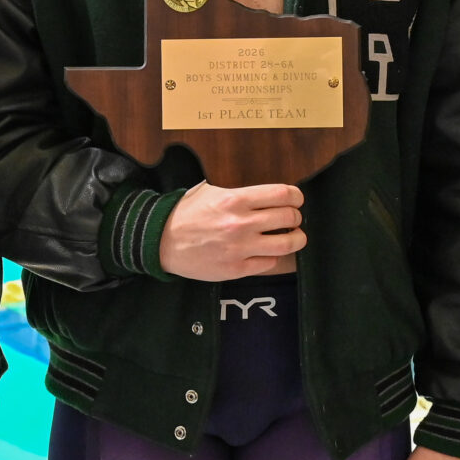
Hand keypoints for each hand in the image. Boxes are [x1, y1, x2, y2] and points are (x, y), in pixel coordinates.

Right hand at [156, 182, 304, 280]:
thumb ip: (240, 193)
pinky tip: (267, 251)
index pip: (283, 194)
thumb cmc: (186, 214)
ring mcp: (240, 248)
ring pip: (287, 244)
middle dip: (296, 217)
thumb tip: (268, 196)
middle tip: (292, 218)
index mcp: (236, 199)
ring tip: (293, 237)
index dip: (297, 197)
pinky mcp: (237, 268)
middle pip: (289, 217)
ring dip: (295, 239)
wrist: (162, 241)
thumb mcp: (211, 191)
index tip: (296, 200)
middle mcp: (241, 224)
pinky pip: (269, 263)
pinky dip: (273, 256)